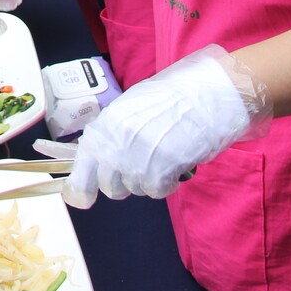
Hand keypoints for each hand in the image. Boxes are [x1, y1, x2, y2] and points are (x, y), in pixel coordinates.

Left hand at [63, 46, 273, 205]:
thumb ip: (115, 131)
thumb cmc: (175, 97)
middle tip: (141, 172)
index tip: (81, 199)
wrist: (210, 92)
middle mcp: (119, 138)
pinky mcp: (163, 165)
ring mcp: (140, 153)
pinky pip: (155, 191)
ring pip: (133, 188)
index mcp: (109, 121)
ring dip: (147, 182)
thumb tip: (100, 156)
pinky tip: (175, 170)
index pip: (84, 160)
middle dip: (122, 185)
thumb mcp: (134, 106)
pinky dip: (165, 186)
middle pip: (108, 183)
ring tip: (164, 161)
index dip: (81, 184)